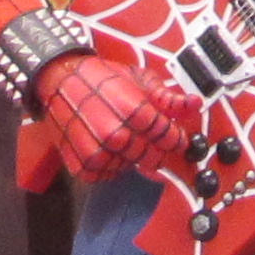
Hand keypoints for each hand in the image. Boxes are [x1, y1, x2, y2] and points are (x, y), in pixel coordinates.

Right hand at [35, 45, 198, 186]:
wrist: (60, 79)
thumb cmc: (102, 78)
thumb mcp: (139, 79)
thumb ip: (168, 97)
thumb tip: (194, 103)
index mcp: (134, 111)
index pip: (169, 138)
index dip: (175, 137)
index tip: (174, 135)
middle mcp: (115, 134)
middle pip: (152, 157)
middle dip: (155, 149)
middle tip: (147, 138)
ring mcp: (97, 151)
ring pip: (130, 168)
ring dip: (130, 157)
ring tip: (123, 139)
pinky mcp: (81, 164)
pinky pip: (105, 176)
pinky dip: (109, 167)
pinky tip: (107, 150)